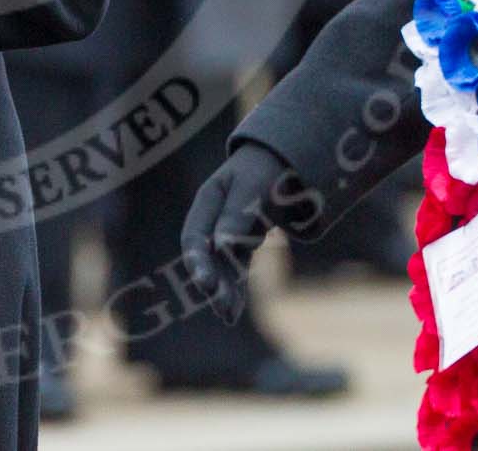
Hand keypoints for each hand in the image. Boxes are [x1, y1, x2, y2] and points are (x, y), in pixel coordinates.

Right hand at [179, 143, 300, 324]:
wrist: (282, 161)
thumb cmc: (265, 168)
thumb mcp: (252, 186)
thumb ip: (236, 214)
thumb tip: (222, 247)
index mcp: (207, 201)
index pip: (194, 237)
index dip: (198, 261)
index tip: (205, 282)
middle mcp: (212, 221)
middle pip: (206, 257)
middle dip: (212, 282)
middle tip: (222, 305)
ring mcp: (226, 234)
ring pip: (220, 267)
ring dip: (223, 291)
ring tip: (229, 316)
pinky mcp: (241, 245)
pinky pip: (235, 270)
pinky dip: (235, 288)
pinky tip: (235, 311)